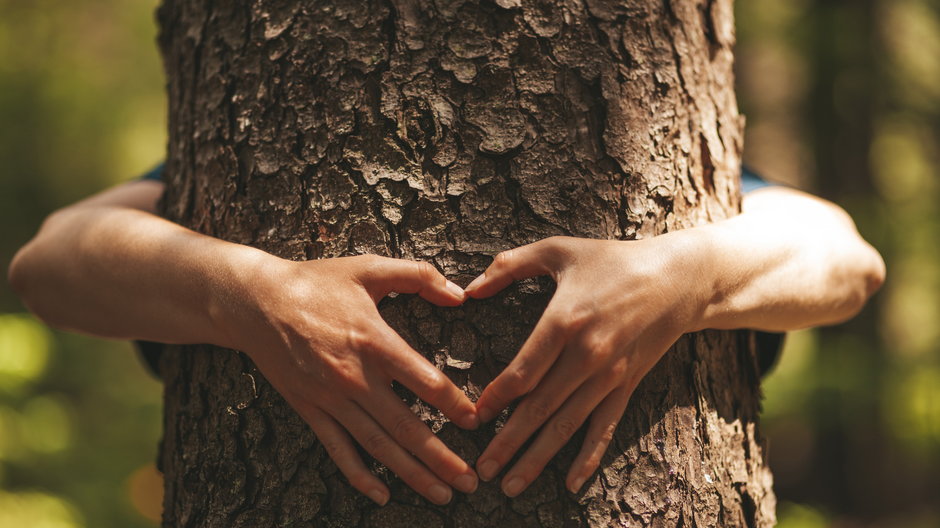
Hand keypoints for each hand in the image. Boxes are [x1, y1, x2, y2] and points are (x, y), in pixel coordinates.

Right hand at [227, 254, 479, 504]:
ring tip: (443, 495)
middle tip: (470, 481)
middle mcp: (354, 376)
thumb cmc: (316, 282)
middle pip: (405, 425)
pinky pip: (337, 449)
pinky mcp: (309, 409)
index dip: (453, 403)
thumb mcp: (368, 267)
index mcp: (374, 340)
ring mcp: (330, 398)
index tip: (475, 421)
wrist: (254, 302)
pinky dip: (359, 475)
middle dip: (441, 457)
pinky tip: (382, 495)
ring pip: (377, 445)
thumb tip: (461, 294)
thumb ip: (418, 275)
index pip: (423, 379)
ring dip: (411, 474)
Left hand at [465, 235, 706, 495]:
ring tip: (511, 486)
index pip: (522, 372)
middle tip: (483, 471)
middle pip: (540, 408)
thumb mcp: (558, 250)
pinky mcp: (626, 385)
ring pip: (567, 425)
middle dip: (508, 442)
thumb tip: (469, 288)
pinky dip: (588, 458)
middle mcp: (586, 355)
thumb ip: (509, 265)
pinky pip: (604, 427)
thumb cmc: (612, 259)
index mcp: (564, 320)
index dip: (495, 399)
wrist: (678, 278)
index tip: (473, 418)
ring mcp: (609, 375)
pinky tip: (572, 484)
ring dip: (538, 458)